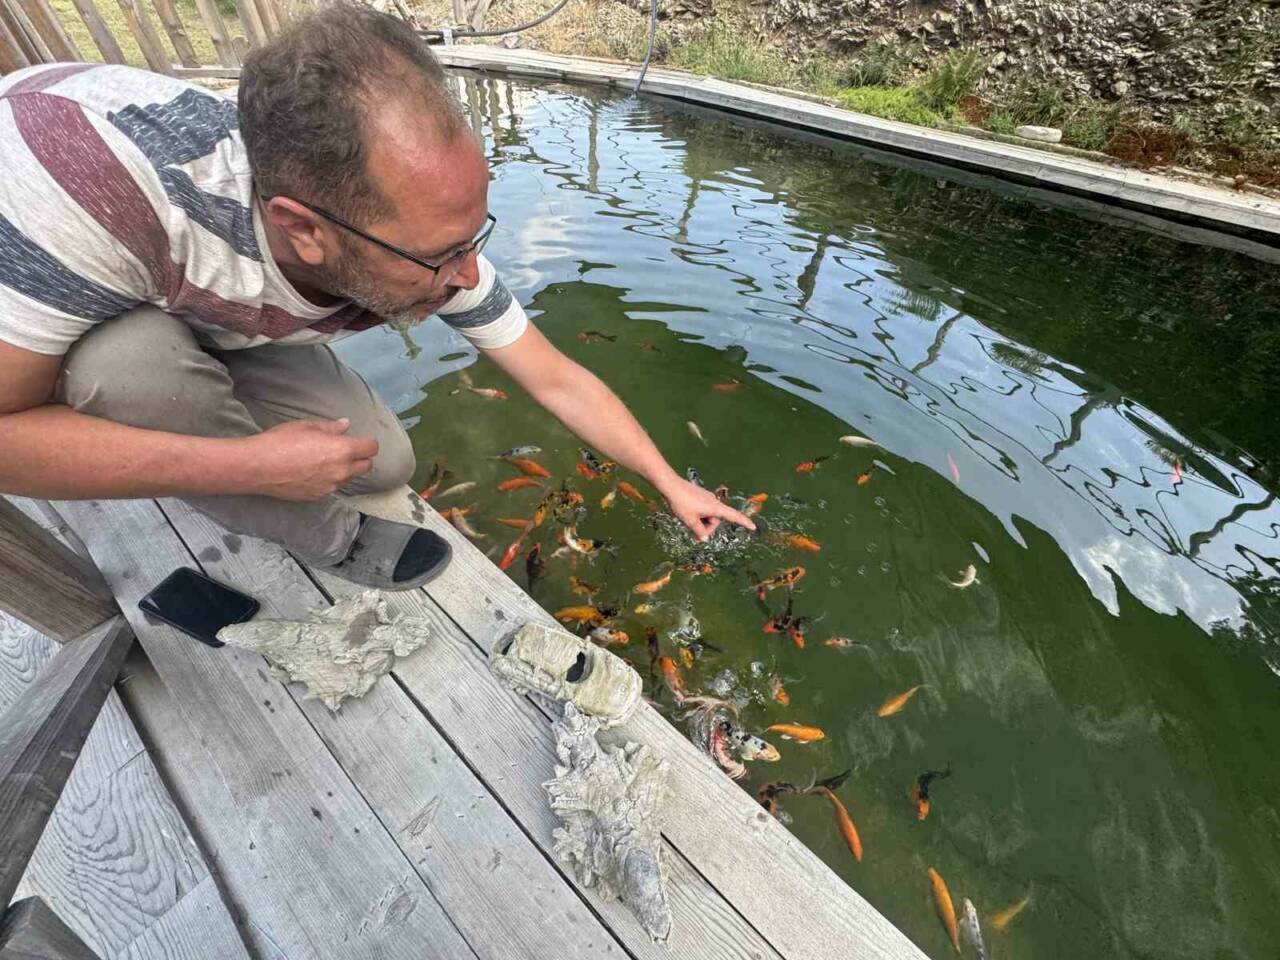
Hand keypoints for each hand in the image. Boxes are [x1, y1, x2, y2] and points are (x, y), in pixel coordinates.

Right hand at [237, 419, 378, 500]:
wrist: (258, 467)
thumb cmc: (281, 442)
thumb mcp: (307, 427)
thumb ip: (331, 428)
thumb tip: (346, 425)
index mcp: (342, 450)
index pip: (371, 449)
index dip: (368, 443)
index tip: (360, 440)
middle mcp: (341, 471)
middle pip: (366, 467)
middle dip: (361, 458)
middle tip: (346, 450)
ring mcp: (330, 486)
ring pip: (349, 479)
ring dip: (345, 470)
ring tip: (326, 461)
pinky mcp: (318, 496)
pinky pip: (332, 488)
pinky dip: (329, 480)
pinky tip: (313, 472)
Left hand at [660, 477, 755, 542]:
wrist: (670, 486)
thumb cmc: (682, 504)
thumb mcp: (690, 521)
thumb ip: (699, 532)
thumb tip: (705, 539)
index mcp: (715, 508)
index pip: (734, 516)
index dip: (744, 522)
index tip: (753, 527)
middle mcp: (714, 502)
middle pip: (715, 520)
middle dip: (706, 527)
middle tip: (693, 531)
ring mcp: (707, 498)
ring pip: (707, 516)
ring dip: (700, 521)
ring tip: (687, 519)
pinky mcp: (700, 496)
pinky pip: (703, 510)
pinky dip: (697, 515)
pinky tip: (686, 513)